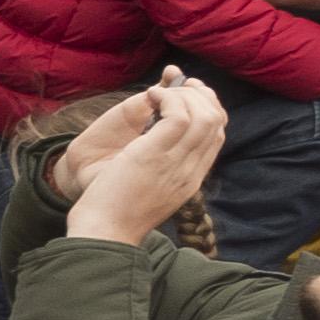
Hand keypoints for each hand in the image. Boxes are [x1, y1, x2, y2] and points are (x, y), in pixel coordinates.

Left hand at [63, 78, 225, 242]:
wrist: (102, 233)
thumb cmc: (115, 215)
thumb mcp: (148, 191)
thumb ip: (161, 171)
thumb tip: (160, 146)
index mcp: (190, 181)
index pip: (216, 137)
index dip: (208, 110)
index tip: (190, 96)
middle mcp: (190, 171)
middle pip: (217, 123)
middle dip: (202, 96)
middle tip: (179, 85)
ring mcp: (176, 163)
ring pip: (204, 116)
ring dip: (184, 95)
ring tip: (159, 93)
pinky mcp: (155, 154)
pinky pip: (179, 116)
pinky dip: (168, 98)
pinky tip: (150, 97)